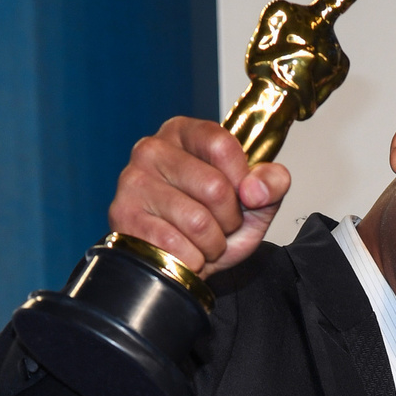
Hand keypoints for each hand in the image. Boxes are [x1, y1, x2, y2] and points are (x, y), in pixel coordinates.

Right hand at [108, 116, 290, 278]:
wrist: (185, 263)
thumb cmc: (216, 223)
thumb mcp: (256, 200)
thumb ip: (272, 183)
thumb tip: (255, 189)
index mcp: (185, 133)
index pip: (222, 145)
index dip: (242, 179)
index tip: (243, 195)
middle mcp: (152, 149)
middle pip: (214, 187)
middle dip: (229, 219)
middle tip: (220, 225)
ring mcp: (133, 182)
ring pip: (197, 222)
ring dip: (212, 244)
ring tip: (203, 240)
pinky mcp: (123, 217)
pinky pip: (176, 246)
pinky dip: (193, 259)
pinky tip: (184, 252)